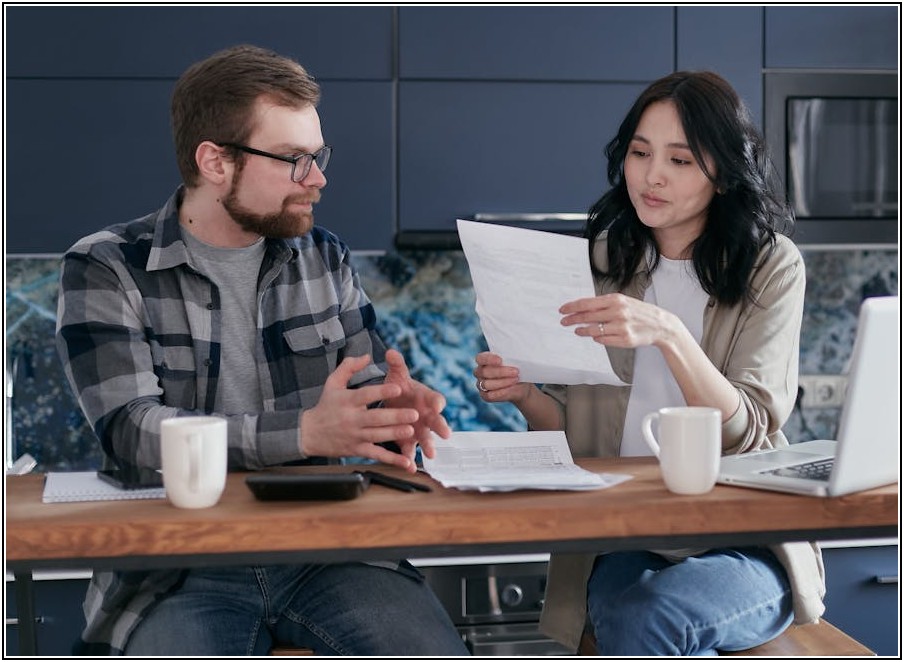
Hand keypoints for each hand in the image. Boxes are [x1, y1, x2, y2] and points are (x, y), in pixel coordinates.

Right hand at [300, 353, 424, 471]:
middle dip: (395, 416)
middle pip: (375, 418)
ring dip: (395, 434)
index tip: (398, 388)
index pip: (366, 395)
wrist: (309, 433)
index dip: (382, 392)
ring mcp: (355, 436)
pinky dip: (392, 460)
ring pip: (377, 436)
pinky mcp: (357, 450)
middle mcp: (351, 419)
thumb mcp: (332, 382)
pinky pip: (376, 455)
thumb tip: (367, 356)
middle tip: (414, 413)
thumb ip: (349, 367)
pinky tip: (406, 462)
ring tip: (411, 430)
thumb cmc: (325, 406)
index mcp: (347, 401)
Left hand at [381, 348, 450, 468]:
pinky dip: (411, 459)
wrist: (393, 402)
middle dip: (441, 426)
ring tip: (431, 455)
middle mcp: (427, 414)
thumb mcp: (397, 375)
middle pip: (437, 420)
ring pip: (427, 438)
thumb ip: (396, 364)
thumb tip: (391, 352)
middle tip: (446, 433)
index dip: (437, 401)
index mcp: (426, 397)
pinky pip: (411, 450)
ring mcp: (420, 429)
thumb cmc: (399, 387)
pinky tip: (410, 467)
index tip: (437, 404)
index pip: (436, 398)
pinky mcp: (409, 441)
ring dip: (429, 445)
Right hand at [473, 351, 531, 403]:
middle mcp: (480, 372)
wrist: (521, 385)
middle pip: (484, 372)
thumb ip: (512, 358)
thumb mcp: (516, 362)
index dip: (488, 359)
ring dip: (503, 382)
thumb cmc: (517, 369)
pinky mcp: (485, 396)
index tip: (500, 360)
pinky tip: (511, 388)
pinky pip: (490, 396)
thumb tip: (516, 357)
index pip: (480, 358)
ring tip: (516, 379)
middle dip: (500, 372)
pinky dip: (501, 392)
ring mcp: (481, 385)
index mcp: (483, 360)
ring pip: (487, 384)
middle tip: (516, 371)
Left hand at [559, 292, 678, 348]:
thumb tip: (582, 309)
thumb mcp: (623, 302)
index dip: (572, 307)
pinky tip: (595, 336)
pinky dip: (597, 338)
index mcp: (615, 300)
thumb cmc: (639, 312)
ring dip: (582, 331)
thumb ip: (604, 305)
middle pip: (587, 317)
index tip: (562, 310)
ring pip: (593, 330)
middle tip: (564, 322)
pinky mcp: (625, 339)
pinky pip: (603, 340)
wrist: (661, 325)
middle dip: (572, 319)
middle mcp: (618, 312)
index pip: (587, 303)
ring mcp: (621, 327)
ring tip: (577, 331)